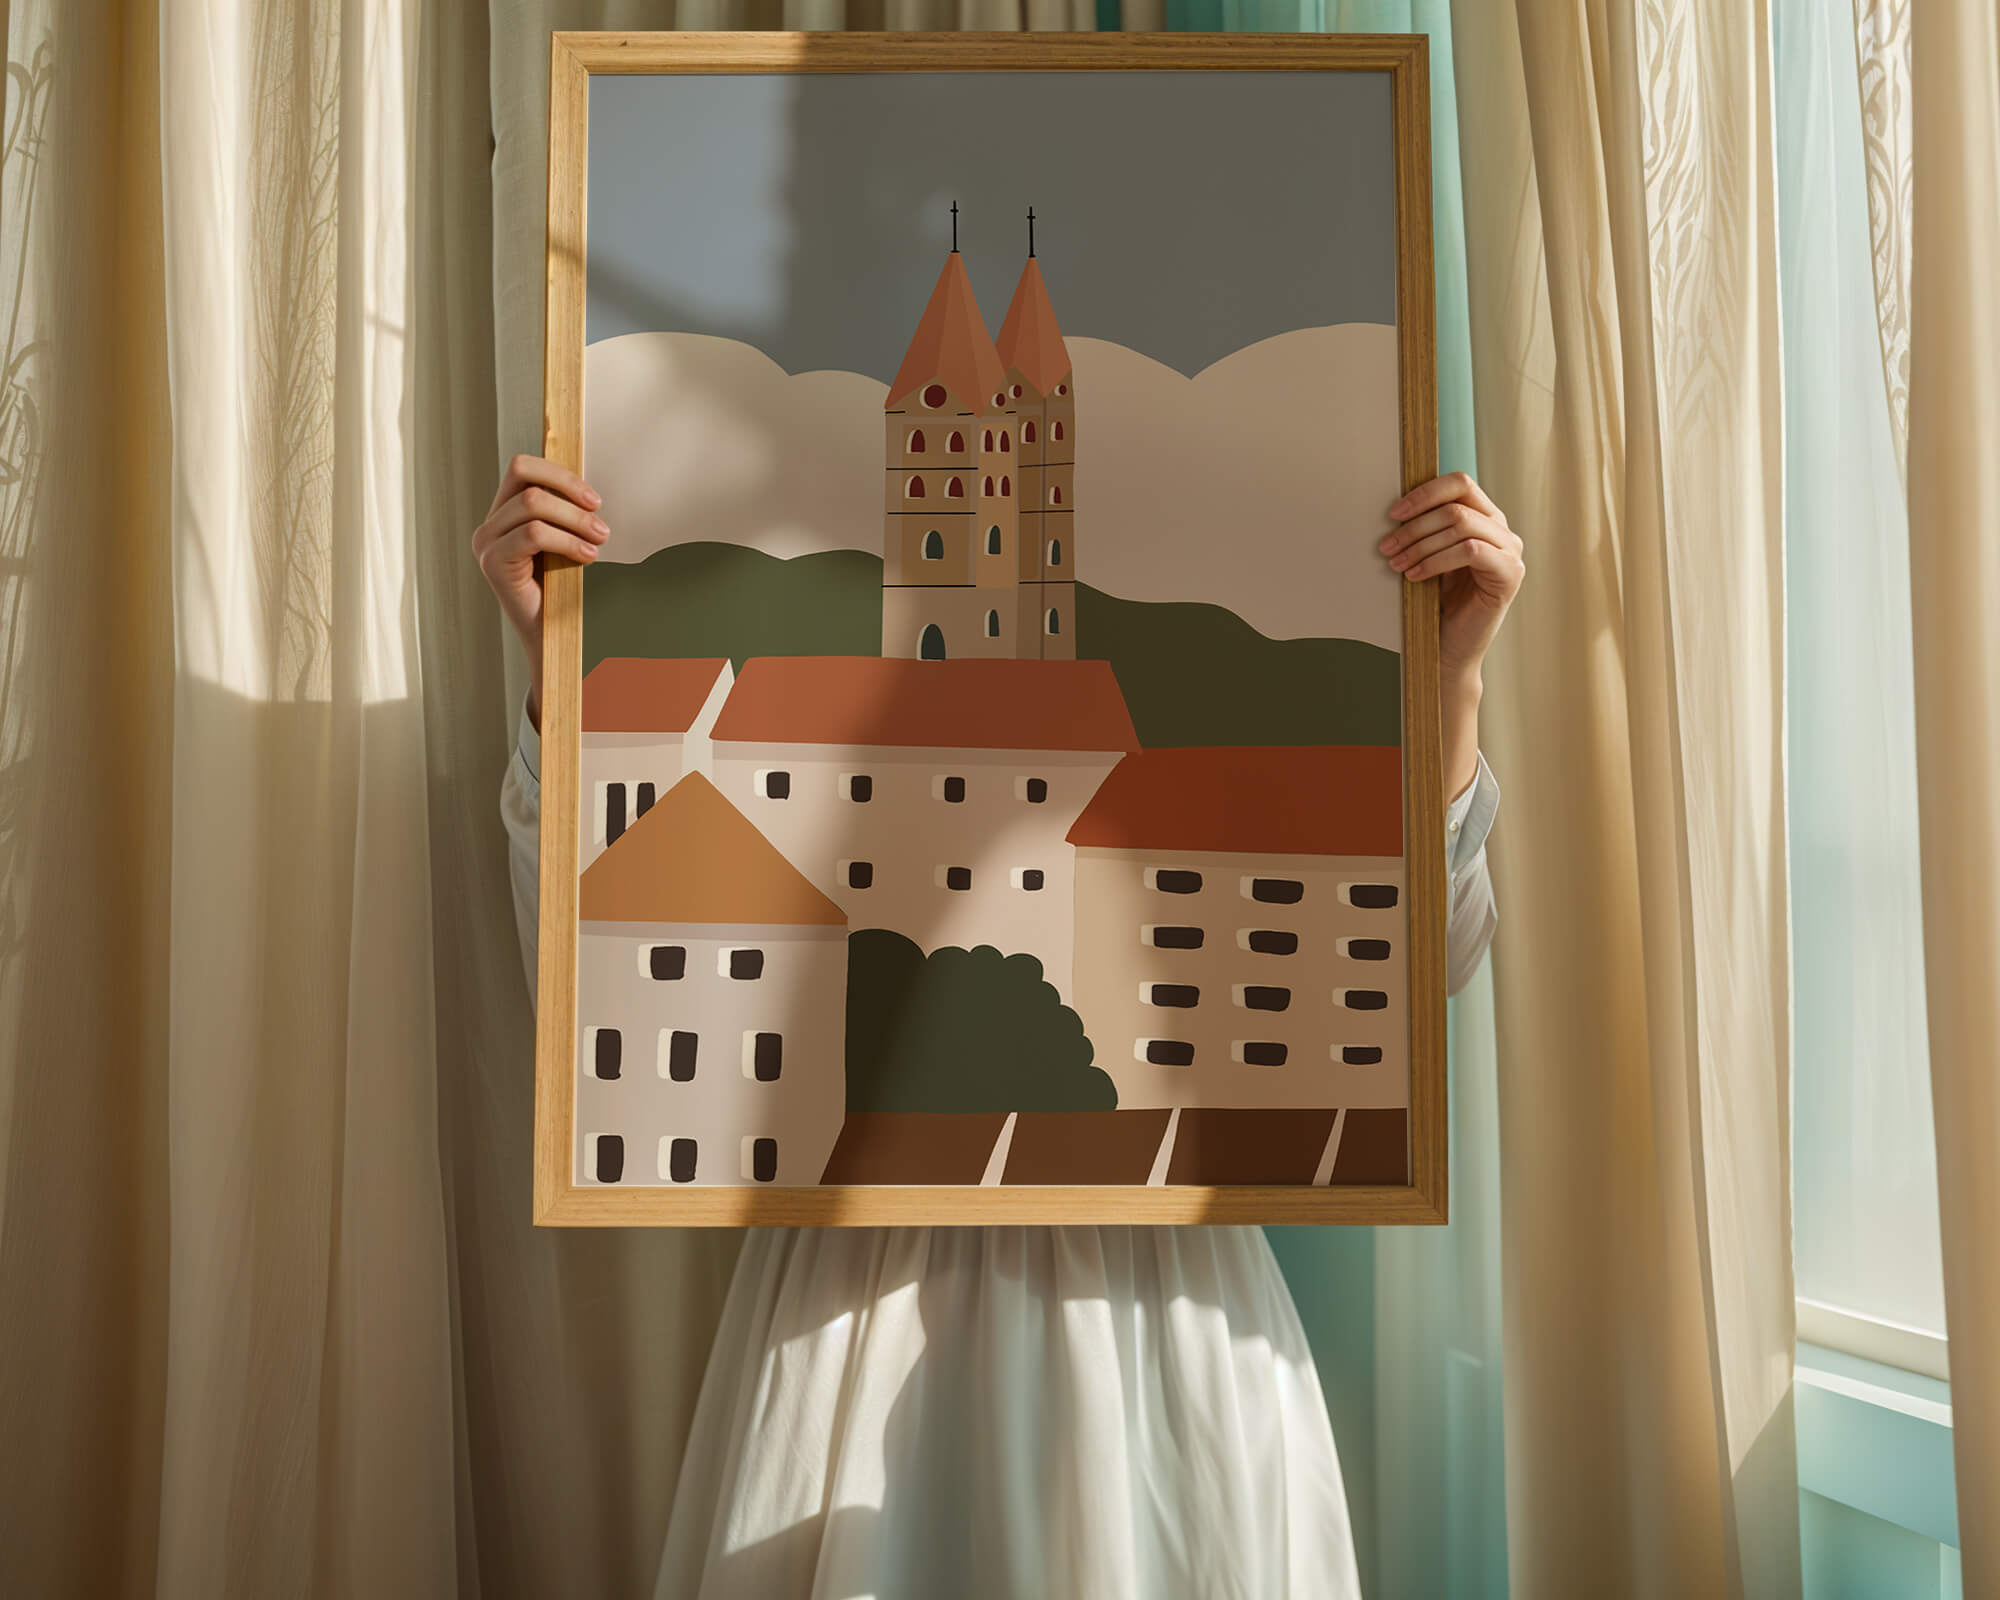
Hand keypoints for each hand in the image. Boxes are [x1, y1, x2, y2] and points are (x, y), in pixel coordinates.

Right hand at [472, 453, 607, 727]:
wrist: (551, 637)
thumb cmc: (561, 588)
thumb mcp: (564, 541)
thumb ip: (565, 513)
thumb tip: (590, 490)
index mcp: (503, 513)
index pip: (523, 468)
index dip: (560, 475)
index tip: (594, 499)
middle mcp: (489, 525)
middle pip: (527, 481)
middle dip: (571, 496)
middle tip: (601, 524)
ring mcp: (487, 543)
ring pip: (533, 506)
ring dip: (575, 520)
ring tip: (600, 540)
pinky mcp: (493, 563)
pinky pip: (533, 534)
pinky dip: (567, 541)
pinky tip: (587, 558)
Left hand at [1379, 472, 1524, 684]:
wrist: (1450, 649)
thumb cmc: (1437, 602)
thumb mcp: (1429, 556)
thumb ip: (1426, 529)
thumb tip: (1395, 507)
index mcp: (1484, 518)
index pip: (1459, 484)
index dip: (1424, 493)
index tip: (1393, 513)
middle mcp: (1502, 530)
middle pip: (1456, 506)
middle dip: (1414, 526)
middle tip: (1386, 546)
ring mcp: (1510, 551)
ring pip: (1460, 525)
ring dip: (1420, 544)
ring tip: (1396, 562)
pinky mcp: (1509, 574)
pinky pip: (1470, 550)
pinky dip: (1436, 560)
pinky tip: (1415, 575)